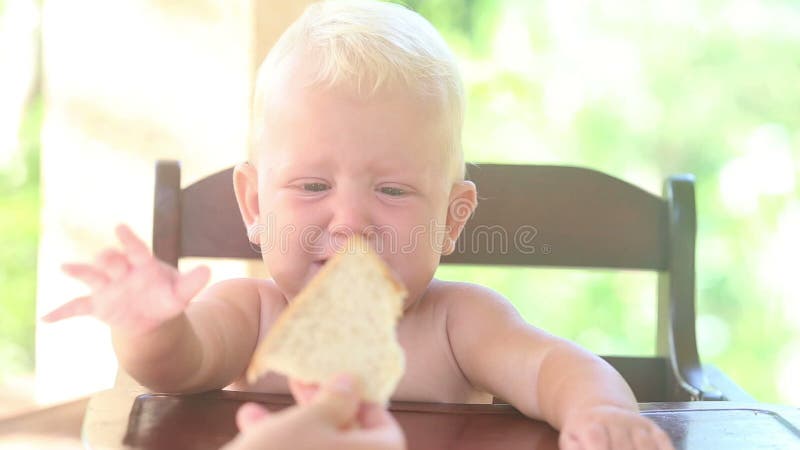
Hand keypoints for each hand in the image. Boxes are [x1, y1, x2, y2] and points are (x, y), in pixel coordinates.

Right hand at [41, 224, 209, 336]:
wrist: (152, 316)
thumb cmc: (167, 296)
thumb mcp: (182, 292)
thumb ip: (192, 282)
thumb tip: (208, 271)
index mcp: (143, 264)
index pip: (136, 248)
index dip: (128, 238)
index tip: (120, 226)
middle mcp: (121, 272)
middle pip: (111, 261)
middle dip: (108, 259)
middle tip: (105, 259)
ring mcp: (107, 288)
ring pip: (91, 277)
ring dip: (80, 271)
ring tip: (65, 267)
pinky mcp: (97, 305)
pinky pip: (76, 307)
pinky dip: (62, 313)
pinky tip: (46, 318)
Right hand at [222, 374, 405, 449]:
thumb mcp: (310, 420)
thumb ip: (335, 400)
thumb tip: (351, 384)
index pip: (386, 429)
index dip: (362, 402)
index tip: (338, 384)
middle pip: (348, 440)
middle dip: (318, 411)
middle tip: (299, 387)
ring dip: (290, 431)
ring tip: (254, 413)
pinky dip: (280, 449)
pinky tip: (247, 426)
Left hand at [559, 405, 673, 449]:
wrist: (599, 406)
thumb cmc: (583, 431)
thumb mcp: (570, 439)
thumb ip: (573, 448)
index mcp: (591, 424)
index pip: (597, 441)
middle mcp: (616, 421)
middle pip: (624, 447)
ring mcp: (636, 424)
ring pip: (646, 446)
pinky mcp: (653, 429)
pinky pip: (664, 443)